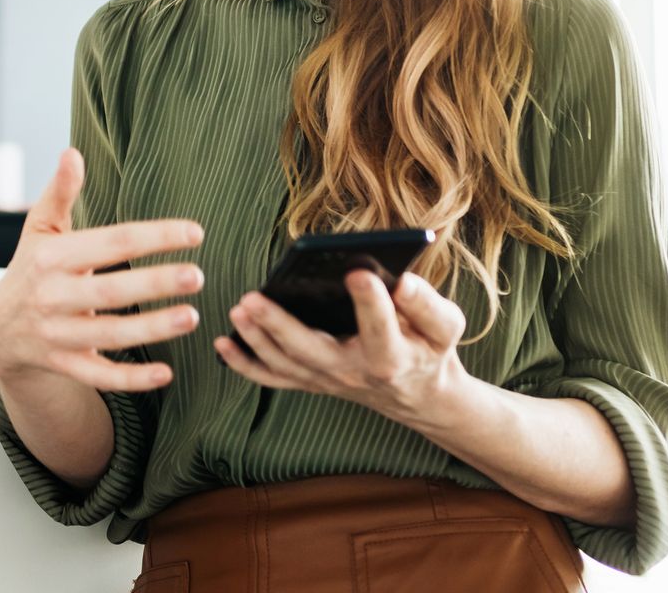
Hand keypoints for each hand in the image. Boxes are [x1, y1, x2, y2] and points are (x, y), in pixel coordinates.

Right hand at [0, 149, 205, 393]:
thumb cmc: (31, 268)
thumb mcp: (40, 228)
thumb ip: (60, 193)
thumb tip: (72, 153)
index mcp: (53, 258)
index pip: (110, 243)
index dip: (152, 236)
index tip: (194, 232)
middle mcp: (53, 296)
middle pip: (110, 291)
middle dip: (154, 283)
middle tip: (197, 276)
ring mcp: (58, 334)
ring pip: (109, 335)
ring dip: (152, 329)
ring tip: (191, 317)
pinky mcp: (65, 365)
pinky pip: (100, 376)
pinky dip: (132, 379)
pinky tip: (166, 373)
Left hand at [216, 270, 468, 422]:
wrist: (418, 395)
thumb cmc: (430, 349)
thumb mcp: (445, 326)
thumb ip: (427, 305)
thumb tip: (403, 281)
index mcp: (393, 356)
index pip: (381, 328)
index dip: (371, 302)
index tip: (358, 272)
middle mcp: (354, 373)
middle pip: (312, 351)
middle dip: (279, 324)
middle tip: (253, 297)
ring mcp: (327, 381)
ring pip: (286, 365)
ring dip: (256, 339)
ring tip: (239, 308)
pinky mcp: (311, 381)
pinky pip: (274, 378)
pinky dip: (245, 365)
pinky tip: (222, 343)